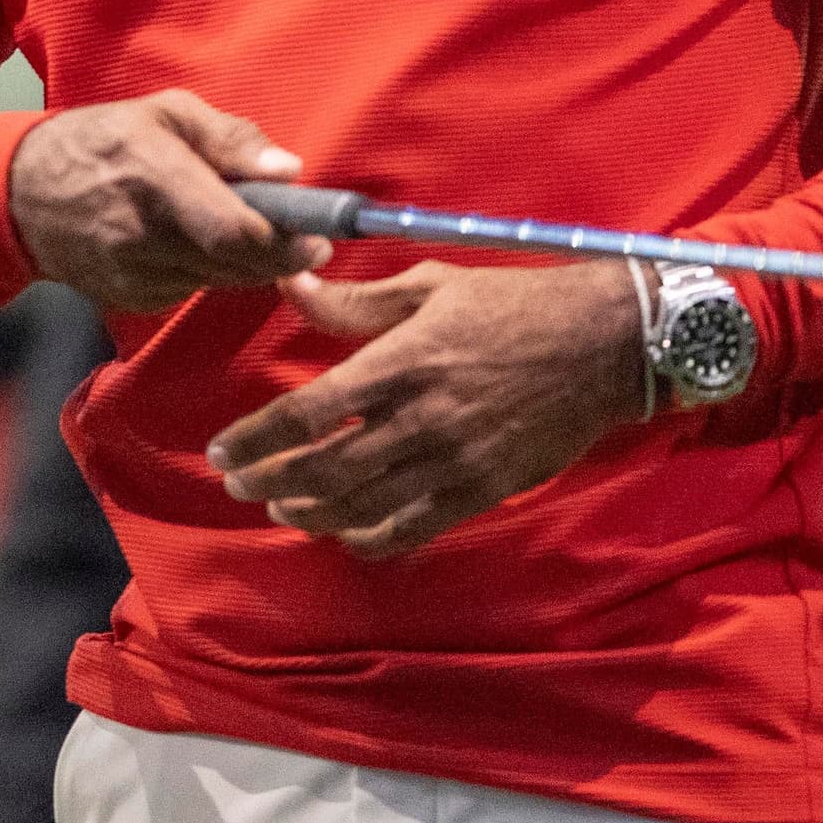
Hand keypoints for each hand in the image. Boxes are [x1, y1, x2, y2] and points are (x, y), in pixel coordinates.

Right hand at [7, 90, 328, 313]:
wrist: (18, 193)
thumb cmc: (101, 141)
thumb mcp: (165, 112)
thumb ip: (230, 138)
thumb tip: (290, 170)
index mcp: (153, 173)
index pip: (233, 229)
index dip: (285, 241)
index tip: (320, 238)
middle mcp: (140, 232)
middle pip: (237, 263)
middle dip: (279, 253)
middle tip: (301, 237)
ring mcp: (131, 272)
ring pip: (220, 279)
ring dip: (243, 259)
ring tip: (231, 223)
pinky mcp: (129, 298)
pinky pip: (192, 288)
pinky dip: (206, 269)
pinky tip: (187, 241)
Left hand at [206, 259, 645, 561]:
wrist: (601, 344)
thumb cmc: (509, 304)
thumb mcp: (429, 285)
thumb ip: (355, 300)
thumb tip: (293, 286)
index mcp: (401, 363)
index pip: (308, 413)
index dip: (257, 439)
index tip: (222, 452)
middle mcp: (421, 419)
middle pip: (325, 470)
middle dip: (271, 482)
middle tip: (239, 485)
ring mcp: (452, 462)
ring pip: (362, 506)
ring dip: (311, 513)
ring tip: (282, 505)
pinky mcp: (482, 490)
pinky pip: (413, 529)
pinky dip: (369, 538)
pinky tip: (345, 531)